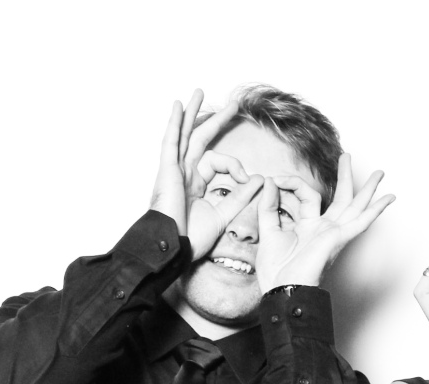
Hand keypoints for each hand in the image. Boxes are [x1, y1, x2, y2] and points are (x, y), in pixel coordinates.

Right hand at [150, 90, 264, 259]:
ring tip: (199, 92)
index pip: (219, 162)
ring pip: (185, 134)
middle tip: (232, 104)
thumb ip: (242, 196)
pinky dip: (174, 122)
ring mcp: (174, 170)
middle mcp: (184, 173)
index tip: (249, 179)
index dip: (237, 167)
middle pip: (201, 139)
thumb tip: (261, 179)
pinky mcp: (167, 170)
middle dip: (216, 120)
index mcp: (196, 184)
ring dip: (192, 112)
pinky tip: (178, 106)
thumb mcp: (224, 214)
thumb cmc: (191, 237)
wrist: (172, 247)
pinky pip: (171, 141)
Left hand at [253, 153, 395, 289]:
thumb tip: (270, 182)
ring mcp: (333, 234)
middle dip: (346, 177)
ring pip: (355, 206)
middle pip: (340, 198)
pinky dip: (375, 210)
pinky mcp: (339, 239)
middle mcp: (324, 229)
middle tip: (347, 157)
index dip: (290, 182)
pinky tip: (388, 199)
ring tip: (380, 173)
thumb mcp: (267, 230)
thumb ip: (268, 206)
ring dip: (368, 189)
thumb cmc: (276, 271)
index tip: (274, 179)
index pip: (306, 194)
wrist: (283, 291)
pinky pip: (361, 222)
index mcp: (308, 227)